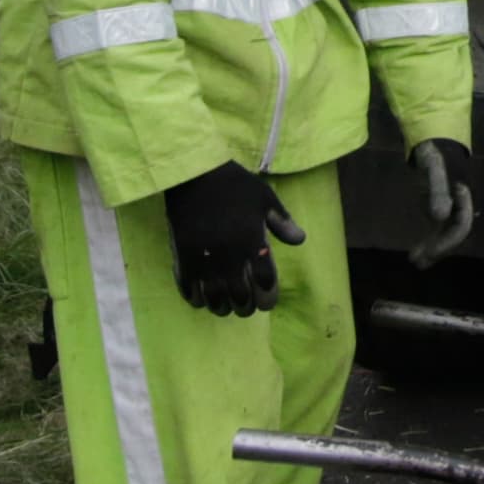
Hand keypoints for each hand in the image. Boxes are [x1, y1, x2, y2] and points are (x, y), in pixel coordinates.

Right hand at [160, 162, 307, 316]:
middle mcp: (230, 254)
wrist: (195, 173)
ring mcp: (205, 256)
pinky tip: (198, 300)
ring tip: (224, 309)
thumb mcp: (265, 198)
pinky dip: (194, 296)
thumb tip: (299, 241)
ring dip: (220, 306)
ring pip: (214, 295)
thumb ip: (282, 222)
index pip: (265, 281)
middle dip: (245, 307)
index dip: (268, 296)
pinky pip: (188, 285)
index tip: (267, 302)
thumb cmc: (234, 184)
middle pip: (240, 294)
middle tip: (246, 309)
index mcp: (253, 241)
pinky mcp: (183, 254)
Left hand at [405, 136, 477, 268]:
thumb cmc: (434, 155)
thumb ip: (437, 189)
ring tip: (415, 261)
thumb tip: (440, 216)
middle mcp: (459, 207)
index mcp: (462, 198)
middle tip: (419, 260)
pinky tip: (414, 254)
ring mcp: (450, 211)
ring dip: (433, 250)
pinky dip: (428, 244)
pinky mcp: (440, 213)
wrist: (434, 148)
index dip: (448, 240)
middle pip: (455, 235)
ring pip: (446, 236)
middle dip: (439, 249)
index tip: (431, 250)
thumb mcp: (433, 167)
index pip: (462, 224)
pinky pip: (437, 233)